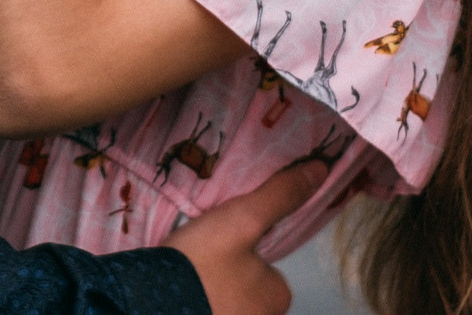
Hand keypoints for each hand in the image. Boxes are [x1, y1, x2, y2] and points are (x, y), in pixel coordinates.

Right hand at [164, 161, 324, 314]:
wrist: (150, 301)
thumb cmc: (203, 262)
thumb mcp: (242, 219)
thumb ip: (279, 197)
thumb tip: (320, 170)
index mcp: (279, 297)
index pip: (270, 268)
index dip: (246, 249)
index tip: (220, 241)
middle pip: (248, 284)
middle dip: (229, 270)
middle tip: (200, 253)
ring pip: (227, 297)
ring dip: (210, 283)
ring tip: (186, 267)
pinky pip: (207, 304)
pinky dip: (196, 296)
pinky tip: (179, 286)